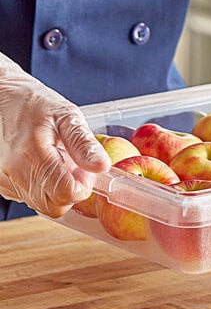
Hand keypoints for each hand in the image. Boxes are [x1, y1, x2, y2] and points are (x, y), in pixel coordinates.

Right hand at [0, 54, 110, 217]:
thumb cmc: (33, 102)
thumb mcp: (66, 115)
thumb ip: (83, 143)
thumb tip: (102, 166)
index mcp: (33, 154)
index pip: (65, 194)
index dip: (83, 187)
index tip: (85, 170)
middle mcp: (14, 172)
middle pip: (53, 206)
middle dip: (71, 192)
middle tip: (74, 167)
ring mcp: (4, 180)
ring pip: (40, 205)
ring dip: (56, 190)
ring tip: (58, 162)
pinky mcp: (0, 183)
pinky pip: (28, 197)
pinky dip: (42, 187)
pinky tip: (43, 165)